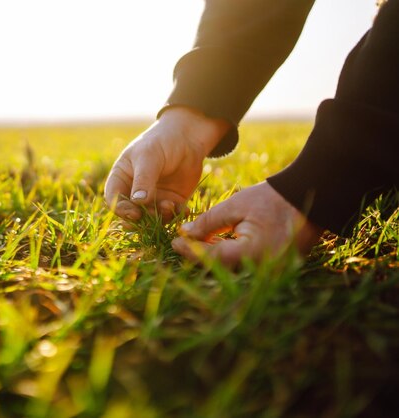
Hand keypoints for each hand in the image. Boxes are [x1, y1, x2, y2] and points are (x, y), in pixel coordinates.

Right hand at [104, 107, 229, 222]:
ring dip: (160, 217)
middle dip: (141, 218)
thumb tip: (138, 202)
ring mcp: (153, 198)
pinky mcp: (171, 201)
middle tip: (151, 219)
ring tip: (170, 205)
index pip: (114, 199)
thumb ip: (143, 179)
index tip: (134, 213)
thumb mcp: (149, 157)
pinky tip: (184, 210)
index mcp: (121, 178)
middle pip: (131, 212)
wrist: (187, 138)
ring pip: (152, 217)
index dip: (121, 209)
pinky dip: (176, 215)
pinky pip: (171, 214)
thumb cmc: (161, 142)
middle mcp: (134, 191)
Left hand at [172, 182, 323, 266]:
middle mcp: (262, 269)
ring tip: (194, 242)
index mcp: (252, 253)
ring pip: (231, 270)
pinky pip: (244, 267)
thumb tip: (184, 233)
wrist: (312, 196)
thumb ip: (208, 222)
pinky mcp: (274, 268)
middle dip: (197, 256)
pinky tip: (214, 245)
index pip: (211, 259)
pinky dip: (228, 257)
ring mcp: (270, 271)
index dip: (189, 251)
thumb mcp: (236, 205)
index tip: (173, 241)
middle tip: (180, 243)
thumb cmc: (273, 199)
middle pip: (219, 269)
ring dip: (211, 258)